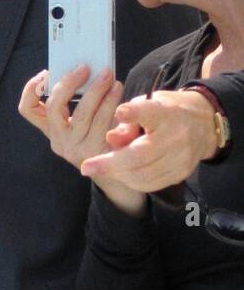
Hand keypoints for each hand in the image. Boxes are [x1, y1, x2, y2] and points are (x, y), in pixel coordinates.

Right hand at [18, 64, 124, 171]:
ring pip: (81, 114)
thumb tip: (86, 71)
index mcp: (51, 129)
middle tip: (86, 68)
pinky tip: (119, 94)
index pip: (28, 109)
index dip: (32, 89)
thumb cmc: (99, 136)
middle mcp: (58, 140)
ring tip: (110, 78)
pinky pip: (102, 124)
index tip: (47, 72)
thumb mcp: (82, 122)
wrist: (117, 171)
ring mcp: (75, 148)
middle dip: (69, 83)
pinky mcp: (95, 153)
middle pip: (54, 107)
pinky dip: (111, 105)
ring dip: (97, 91)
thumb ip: (77, 102)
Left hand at [80, 89, 219, 189]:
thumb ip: (128, 120)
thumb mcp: (147, 105)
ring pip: (143, 175)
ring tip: (101, 168)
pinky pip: (151, 184)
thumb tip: (109, 137)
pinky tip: (120, 174)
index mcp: (166, 113)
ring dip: (118, 174)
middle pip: (141, 155)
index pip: (150, 112)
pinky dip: (132, 180)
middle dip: (110, 164)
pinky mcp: (181, 173)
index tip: (118, 111)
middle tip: (86, 167)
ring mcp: (181, 158)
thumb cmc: (165, 112)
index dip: (134, 113)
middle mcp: (176, 137)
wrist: (203, 125)